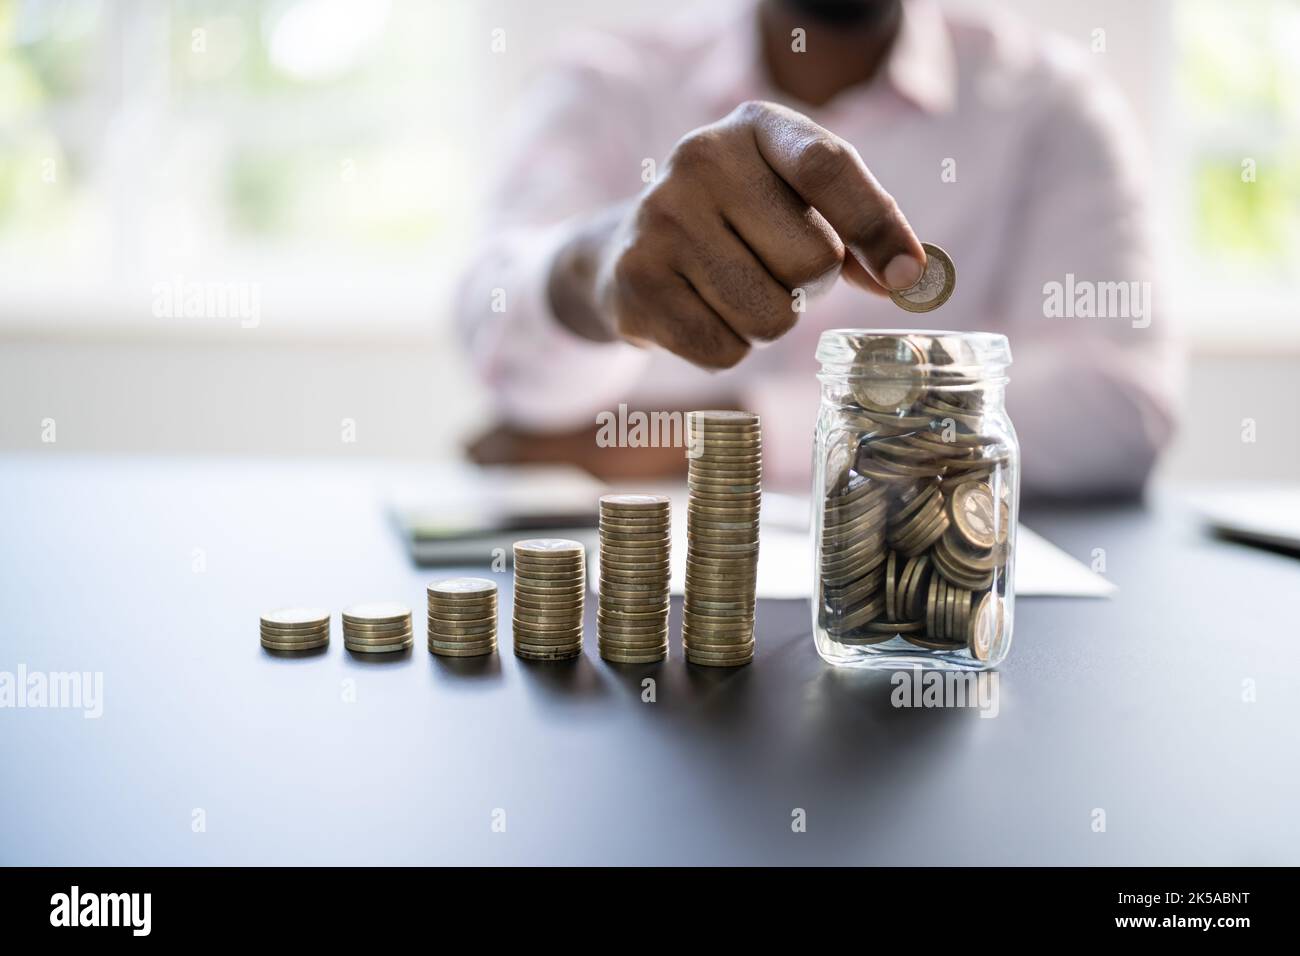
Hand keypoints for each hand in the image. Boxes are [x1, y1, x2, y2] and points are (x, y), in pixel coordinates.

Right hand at [549, 100, 926, 367]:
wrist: (626, 248)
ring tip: (733, 291)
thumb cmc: (739, 224)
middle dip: (807, 287)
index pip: (828, 167)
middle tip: (771, 271)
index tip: (907, 277)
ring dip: (768, 323)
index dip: (877, 225)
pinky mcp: (635, 280)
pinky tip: (701, 313)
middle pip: (811, 262)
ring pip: (770, 316)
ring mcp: (660, 218)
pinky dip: (727, 348)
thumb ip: (859, 230)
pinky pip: (724, 350)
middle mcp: (700, 158)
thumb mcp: (798, 203)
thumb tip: (913, 277)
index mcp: (755, 126)